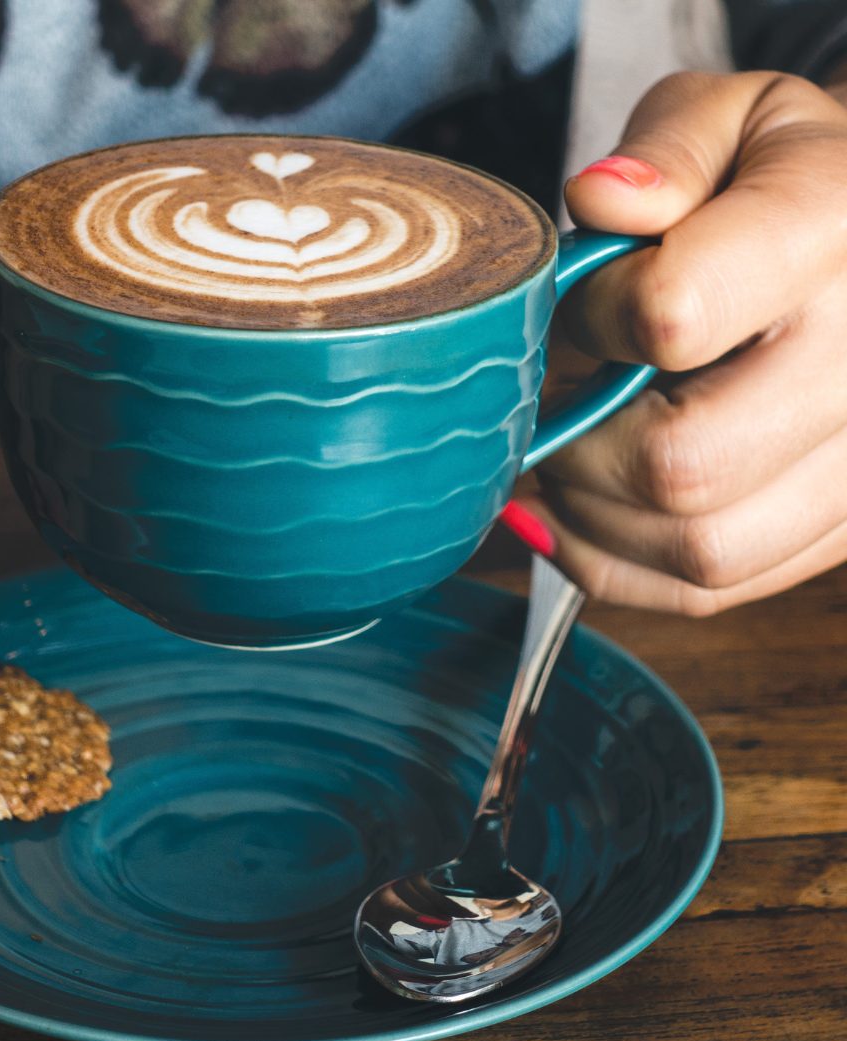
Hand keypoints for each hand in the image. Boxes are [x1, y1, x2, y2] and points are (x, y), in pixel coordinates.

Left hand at [518, 70, 846, 614]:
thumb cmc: (777, 181)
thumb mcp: (731, 117)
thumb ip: (667, 150)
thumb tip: (602, 204)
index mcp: (831, 234)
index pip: (674, 314)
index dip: (592, 321)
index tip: (582, 305)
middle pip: (683, 467)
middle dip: (579, 445)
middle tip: (555, 402)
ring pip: (698, 549)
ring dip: (592, 513)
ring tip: (570, 450)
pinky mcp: (834, 529)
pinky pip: (706, 588)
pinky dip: (615, 562)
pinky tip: (583, 507)